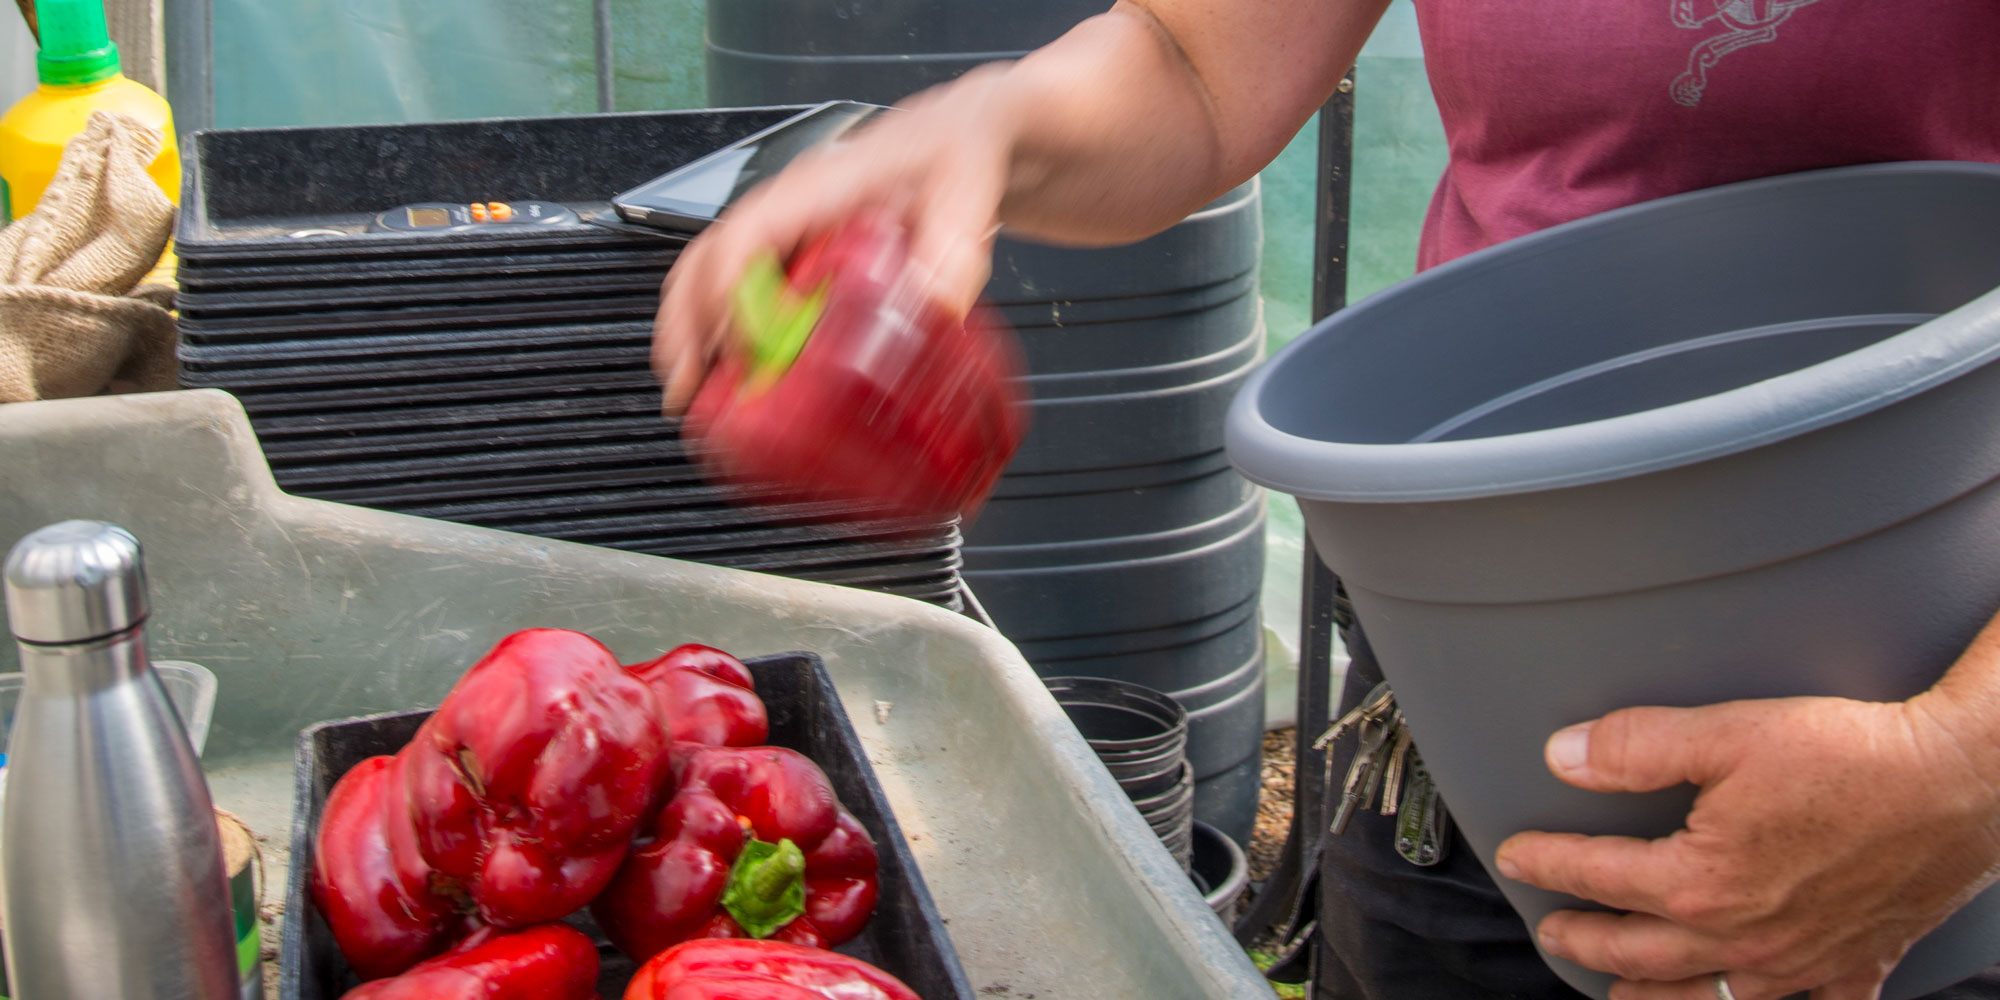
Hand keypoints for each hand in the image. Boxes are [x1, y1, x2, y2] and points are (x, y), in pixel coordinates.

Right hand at [651, 68, 1015, 414]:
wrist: (966, 135)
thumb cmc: (954, 150)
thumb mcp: (966, 189)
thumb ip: (954, 244)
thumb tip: (937, 302)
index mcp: (819, 186)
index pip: (747, 235)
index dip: (731, 293)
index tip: (743, 347)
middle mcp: (791, 208)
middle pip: (707, 258)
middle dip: (686, 322)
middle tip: (687, 382)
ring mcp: (790, 231)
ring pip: (711, 275)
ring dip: (691, 330)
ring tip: (691, 390)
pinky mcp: (803, 255)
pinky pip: (743, 289)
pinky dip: (722, 330)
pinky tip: (732, 372)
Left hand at [1495, 694, 1999, 999]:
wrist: (1961, 781)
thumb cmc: (1853, 756)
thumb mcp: (1728, 732)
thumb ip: (1637, 747)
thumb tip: (1565, 755)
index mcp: (1703, 882)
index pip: (1601, 875)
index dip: (1550, 864)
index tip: (1518, 858)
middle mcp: (1746, 936)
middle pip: (1640, 953)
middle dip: (1586, 940)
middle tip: (1552, 931)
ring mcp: (1802, 960)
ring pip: (1707, 998)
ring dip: (1654, 996)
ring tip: (1619, 992)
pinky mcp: (1857, 963)